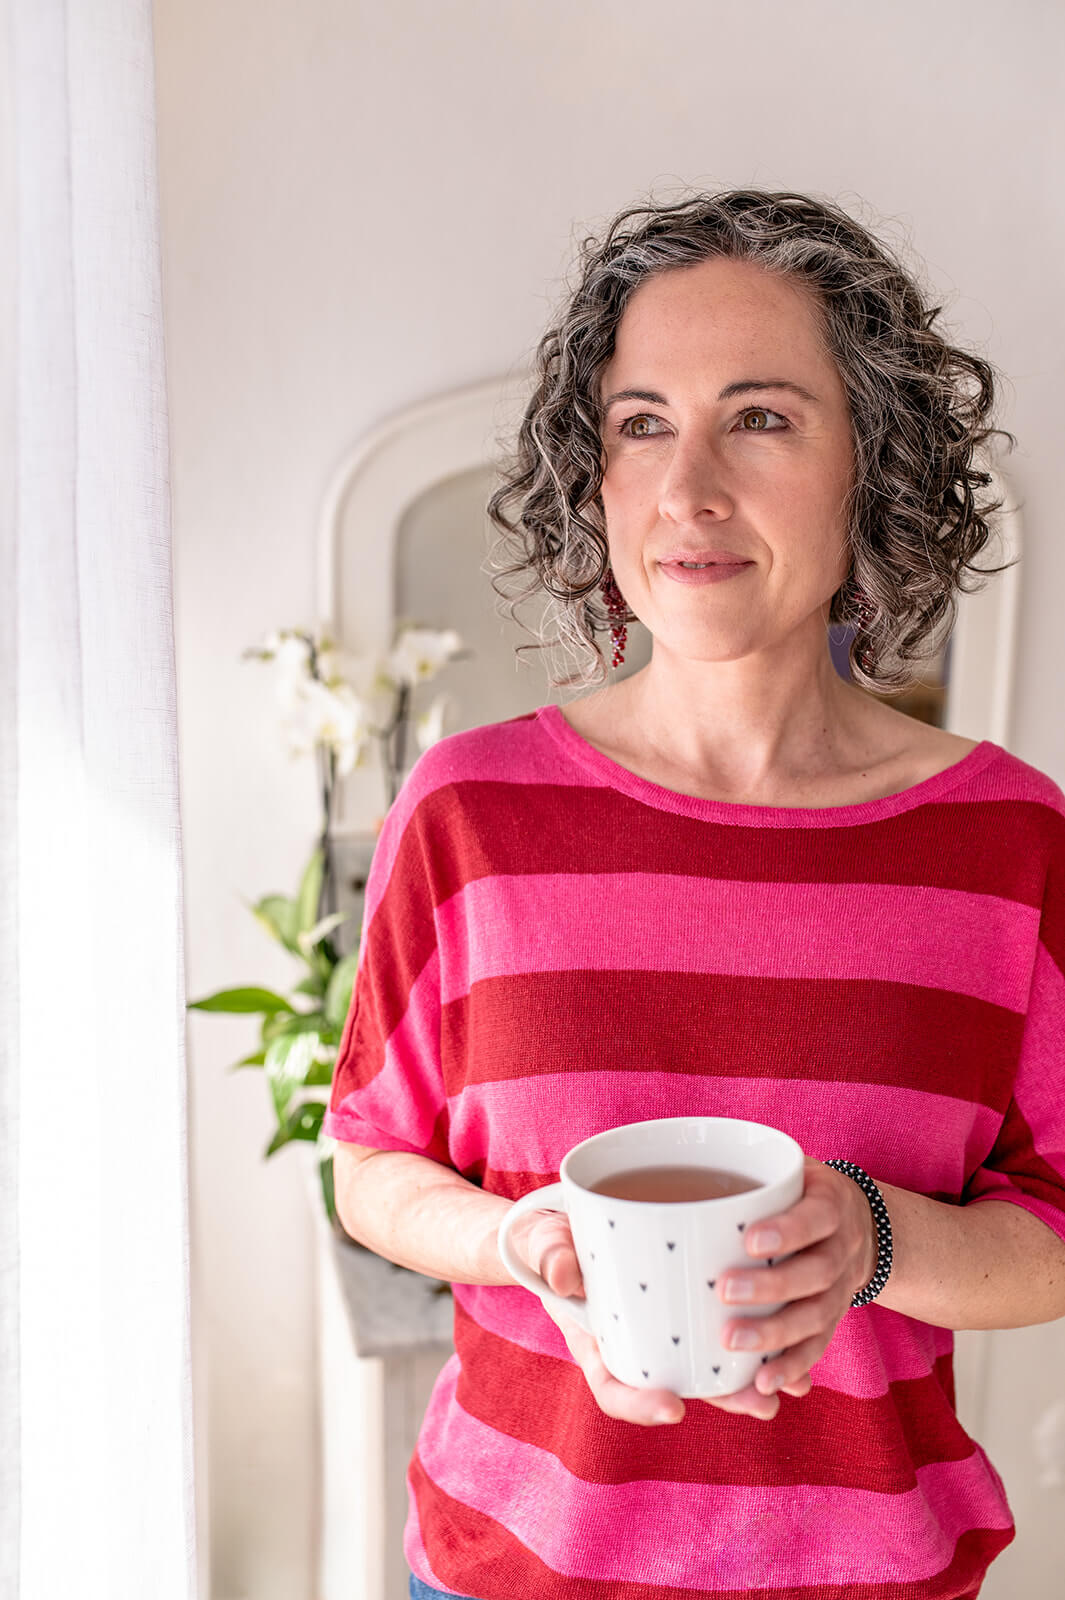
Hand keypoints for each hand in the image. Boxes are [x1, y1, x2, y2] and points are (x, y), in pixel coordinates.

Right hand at [503, 1206, 815, 1425]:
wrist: (566, 1223)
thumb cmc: (552, 1238)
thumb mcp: (543, 1242)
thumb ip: (551, 1253)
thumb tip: (565, 1276)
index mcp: (596, 1340)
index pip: (614, 1387)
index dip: (642, 1404)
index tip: (674, 1406)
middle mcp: (635, 1345)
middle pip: (679, 1384)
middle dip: (723, 1398)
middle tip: (762, 1403)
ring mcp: (663, 1330)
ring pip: (708, 1364)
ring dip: (751, 1378)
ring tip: (793, 1384)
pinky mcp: (688, 1306)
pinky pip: (723, 1331)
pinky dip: (760, 1340)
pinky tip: (797, 1340)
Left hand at [716, 1157, 878, 1400]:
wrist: (857, 1220)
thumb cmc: (797, 1190)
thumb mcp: (785, 1167)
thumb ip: (744, 1171)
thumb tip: (669, 1171)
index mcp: (831, 1202)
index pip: (817, 1216)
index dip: (789, 1231)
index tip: (750, 1240)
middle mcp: (843, 1247)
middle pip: (816, 1272)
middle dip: (772, 1286)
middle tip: (724, 1291)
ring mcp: (842, 1287)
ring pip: (817, 1315)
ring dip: (776, 1332)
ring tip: (732, 1341)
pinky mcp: (832, 1317)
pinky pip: (817, 1347)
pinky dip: (792, 1366)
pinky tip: (763, 1381)